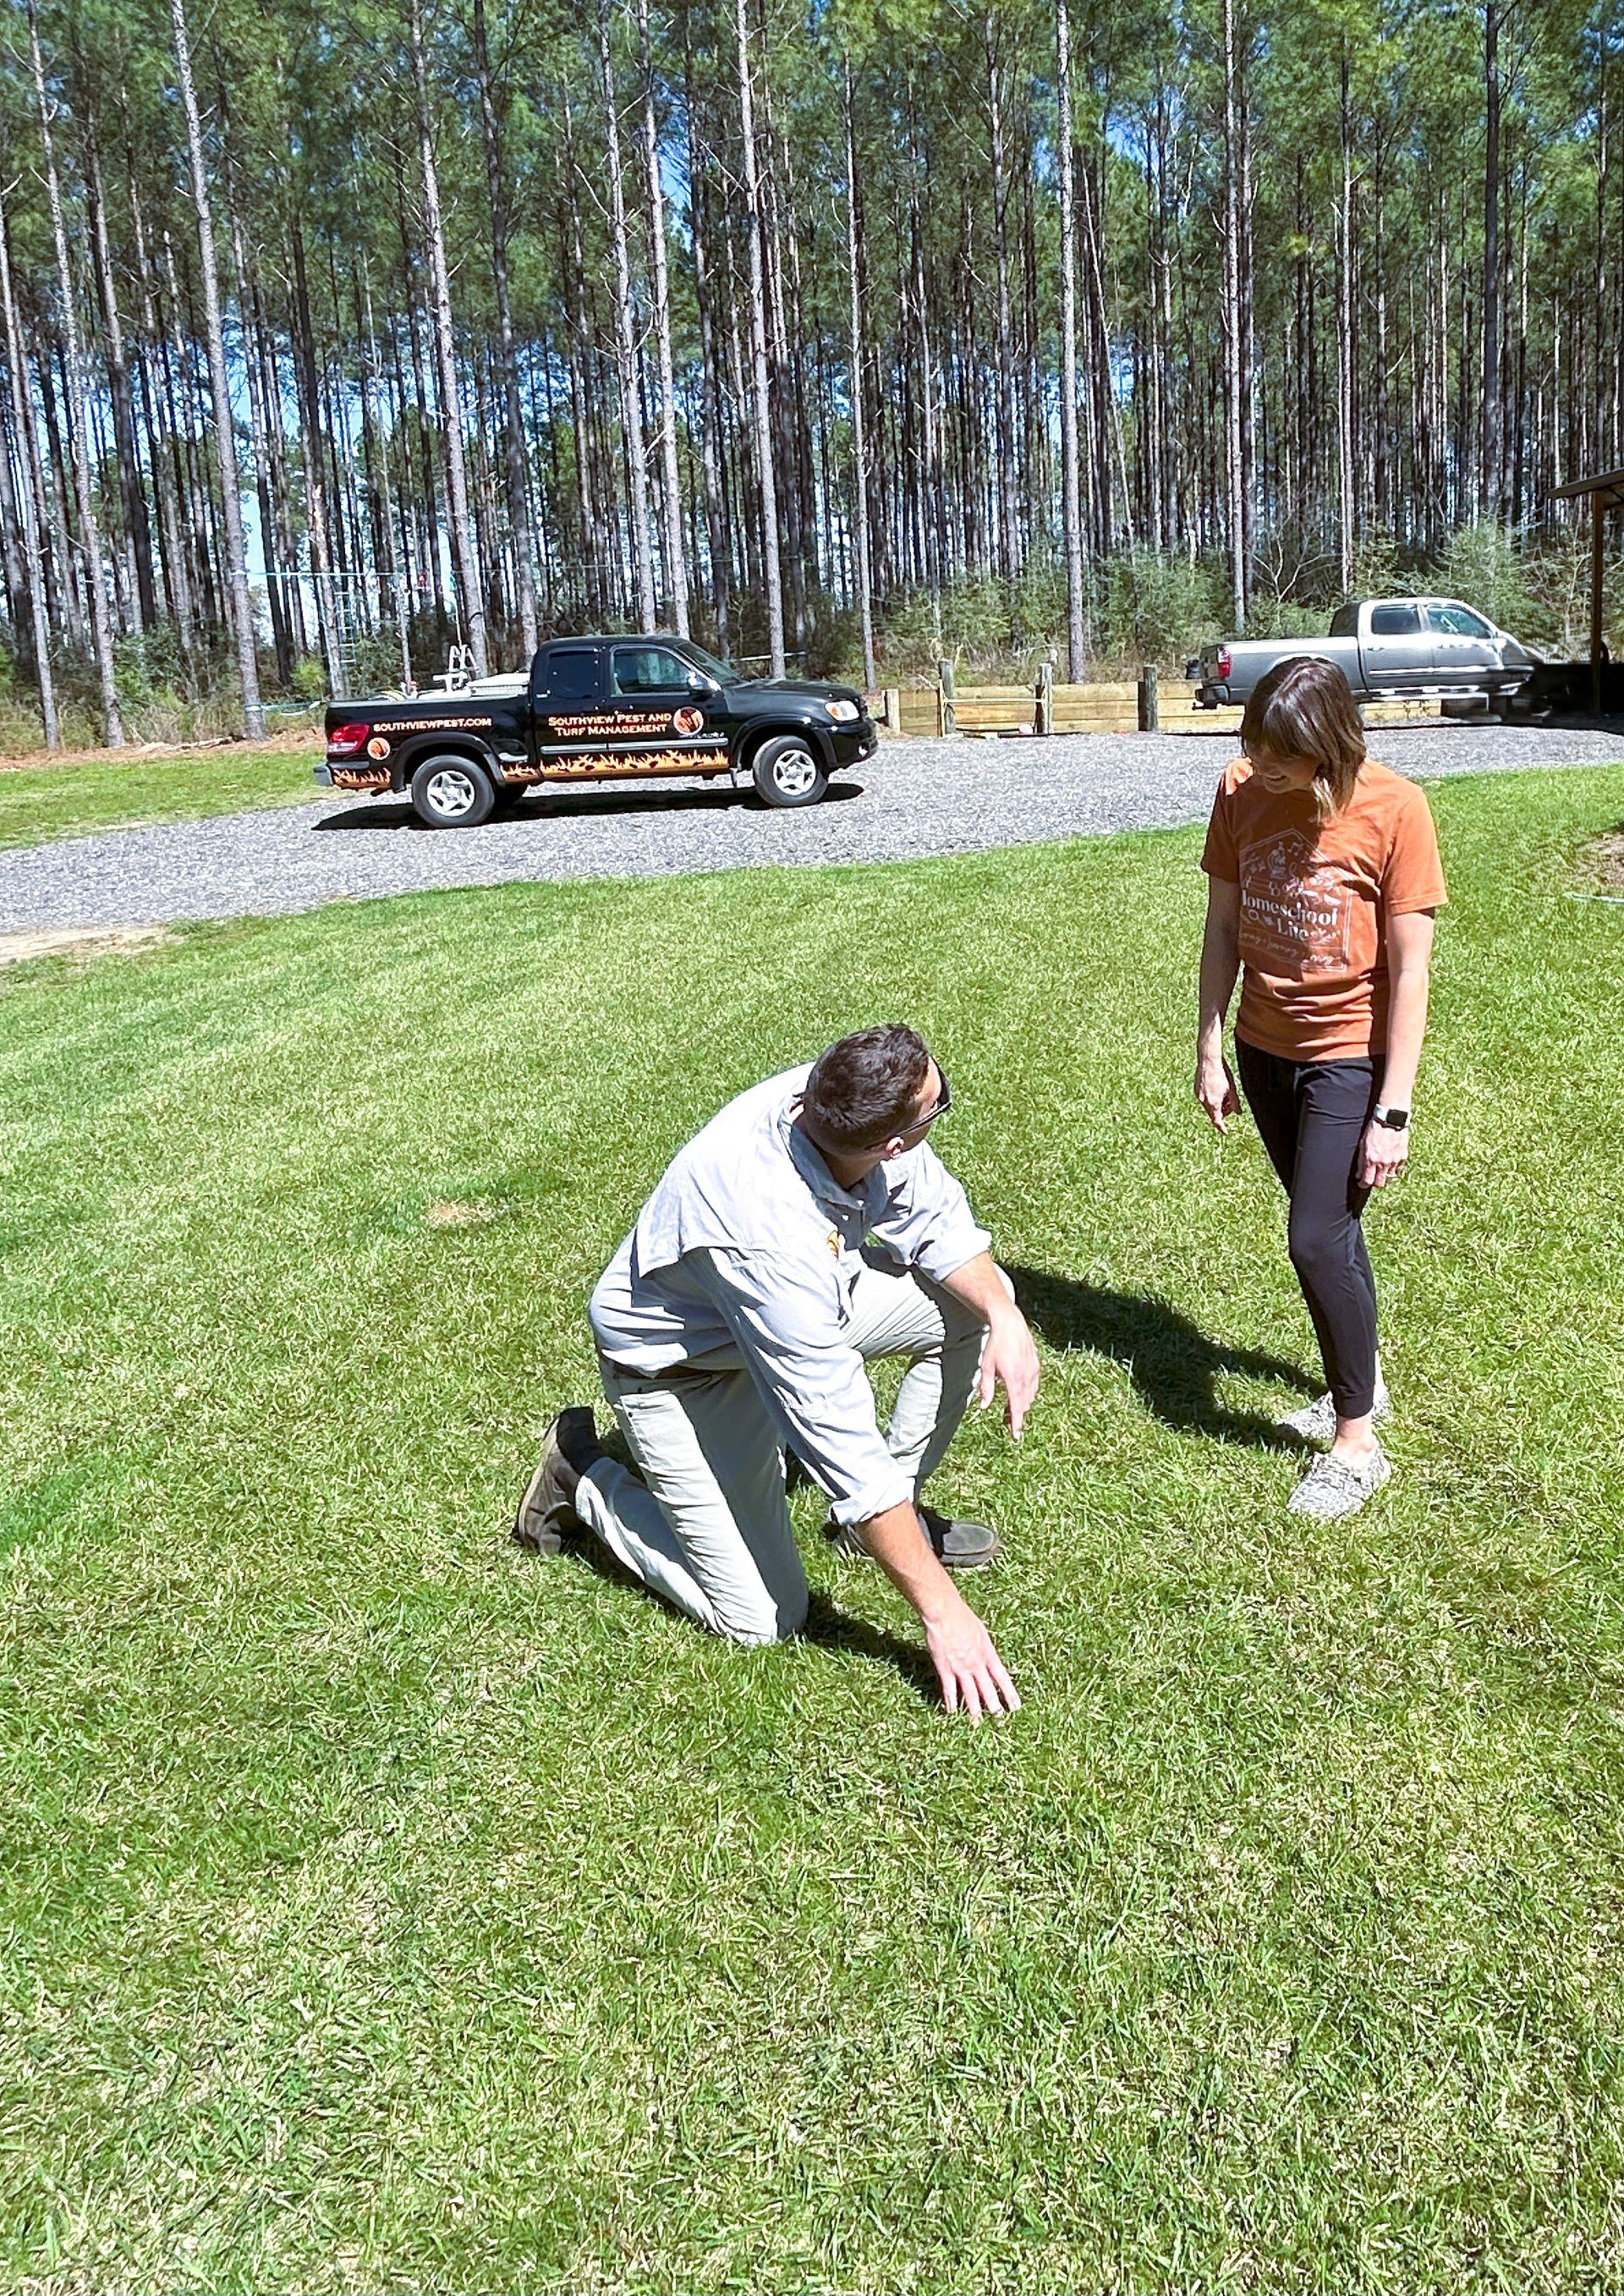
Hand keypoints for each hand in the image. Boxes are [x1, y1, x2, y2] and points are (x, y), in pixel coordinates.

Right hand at [923, 1593, 1021, 1722]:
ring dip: (974, 1711)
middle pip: (988, 1690)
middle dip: (994, 1707)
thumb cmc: (962, 1616)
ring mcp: (961, 1668)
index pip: (1002, 1678)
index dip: (1009, 1694)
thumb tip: (988, 1656)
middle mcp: (977, 1664)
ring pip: (970, 1694)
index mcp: (988, 1653)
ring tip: (977, 1725)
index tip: (1016, 1706)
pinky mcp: (945, 1669)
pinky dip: (951, 1702)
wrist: (945, 1613)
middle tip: (1000, 1722)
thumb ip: (984, 1646)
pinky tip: (952, 1712)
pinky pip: (949, 1690)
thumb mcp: (981, 1631)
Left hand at [977, 1306, 1040, 1437]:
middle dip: (1016, 1415)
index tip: (1016, 1436)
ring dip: (1021, 1405)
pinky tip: (1018, 1393)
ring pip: (1030, 1397)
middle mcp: (1026, 1378)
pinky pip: (1033, 1387)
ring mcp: (1033, 1372)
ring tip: (1009, 1408)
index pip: (1016, 1408)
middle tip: (1005, 1421)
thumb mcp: (986, 1367)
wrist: (1011, 1325)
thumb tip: (984, 1407)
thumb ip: (986, 1388)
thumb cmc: (996, 1345)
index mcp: (1013, 1380)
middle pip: (1023, 1405)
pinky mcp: (1036, 1367)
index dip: (1016, 1423)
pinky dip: (1026, 1394)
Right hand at [1196, 1052, 1240, 1132]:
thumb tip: (1238, 1112)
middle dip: (1222, 1111)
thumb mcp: (1232, 1089)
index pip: (1217, 1120)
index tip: (1225, 1132)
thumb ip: (1235, 1103)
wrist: (1209, 1061)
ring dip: (1217, 1104)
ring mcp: (1198, 1096)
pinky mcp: (1196, 1090)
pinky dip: (1211, 1098)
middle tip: (1230, 1103)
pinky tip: (1216, 1088)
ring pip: (1209, 1106)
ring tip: (1224, 1092)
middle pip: (1213, 1113)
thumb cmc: (1222, 1073)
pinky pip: (1204, 1099)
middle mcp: (1204, 1101)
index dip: (1221, 1127)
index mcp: (1213, 1102)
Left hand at [1357, 1119, 1409, 1188]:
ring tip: (1380, 1168)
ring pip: (1389, 1177)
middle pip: (1380, 1183)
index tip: (1362, 1183)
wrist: (1390, 1120)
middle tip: (1371, 1177)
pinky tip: (1389, 1162)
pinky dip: (1393, 1168)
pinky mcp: (1402, 1156)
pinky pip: (1398, 1169)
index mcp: (1371, 1160)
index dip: (1363, 1184)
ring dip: (1384, 1175)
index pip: (1367, 1181)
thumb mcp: (1362, 1145)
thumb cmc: (1374, 1130)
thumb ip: (1361, 1162)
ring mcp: (1394, 1160)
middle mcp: (1383, 1163)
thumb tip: (1359, 1175)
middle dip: (1374, 1182)